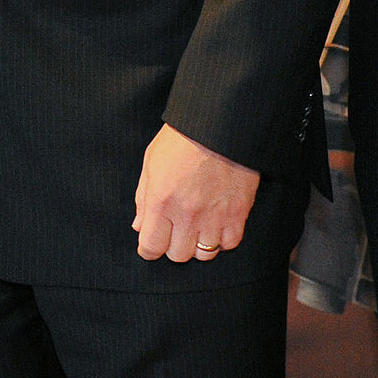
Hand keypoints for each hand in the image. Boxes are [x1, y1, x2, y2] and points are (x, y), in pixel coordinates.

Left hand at [132, 123, 259, 262]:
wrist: (219, 122)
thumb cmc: (182, 137)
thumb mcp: (152, 160)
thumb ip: (143, 197)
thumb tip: (139, 226)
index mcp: (161, 200)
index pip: (151, 247)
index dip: (149, 249)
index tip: (152, 243)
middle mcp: (187, 214)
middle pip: (178, 255)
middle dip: (173, 245)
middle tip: (176, 230)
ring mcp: (214, 216)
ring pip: (204, 254)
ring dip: (199, 244)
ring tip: (198, 227)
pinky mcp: (238, 212)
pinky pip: (229, 243)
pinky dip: (223, 238)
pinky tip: (218, 223)